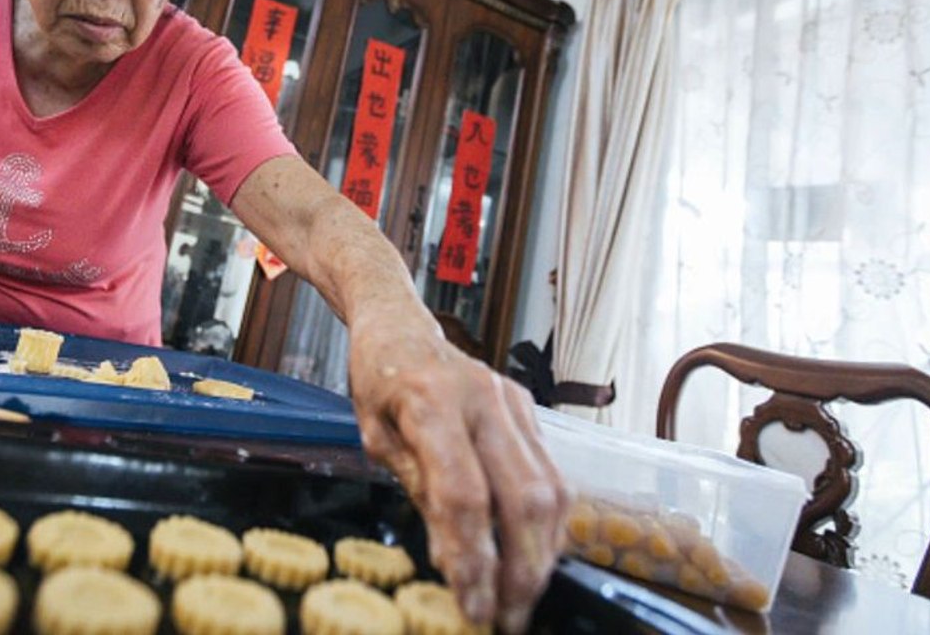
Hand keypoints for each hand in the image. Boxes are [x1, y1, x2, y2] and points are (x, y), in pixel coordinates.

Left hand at [348, 316, 567, 632]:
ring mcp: (514, 402)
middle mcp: (484, 398)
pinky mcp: (530, 410)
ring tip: (521, 598)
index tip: (471, 605)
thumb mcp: (376, 438)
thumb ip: (419, 489)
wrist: (400, 324)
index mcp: (431, 401)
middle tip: (506, 617)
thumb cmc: (380, 382)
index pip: (463, 495)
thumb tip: (454, 557)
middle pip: (524, 498)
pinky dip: (548, 525)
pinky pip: (553, 475)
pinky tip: (532, 556)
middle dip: (521, 569)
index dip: (472, 558)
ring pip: (551, 490)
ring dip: (542, 554)